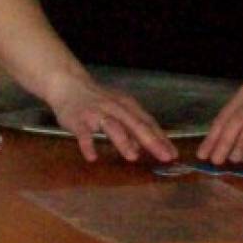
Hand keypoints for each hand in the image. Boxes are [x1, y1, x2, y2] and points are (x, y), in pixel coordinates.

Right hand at [48, 75, 176, 164]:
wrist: (69, 84)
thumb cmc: (97, 100)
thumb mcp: (118, 110)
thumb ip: (130, 128)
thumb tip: (141, 148)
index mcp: (127, 106)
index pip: (148, 123)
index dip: (161, 138)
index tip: (173, 154)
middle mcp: (115, 108)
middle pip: (136, 124)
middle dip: (151, 141)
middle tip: (164, 157)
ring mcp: (97, 113)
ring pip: (112, 126)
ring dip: (123, 141)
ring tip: (133, 157)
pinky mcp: (79, 120)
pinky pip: (84, 133)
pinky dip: (88, 145)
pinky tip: (92, 157)